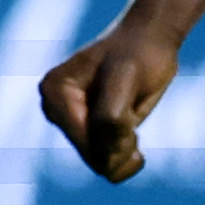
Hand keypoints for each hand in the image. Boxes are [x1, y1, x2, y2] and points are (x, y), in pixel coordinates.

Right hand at [37, 18, 182, 184]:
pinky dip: (125, 157)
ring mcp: (70, 122)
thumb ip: (110, 118)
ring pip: (102, 163)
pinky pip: (105, 164)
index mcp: (54, 93)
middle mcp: (55, 110)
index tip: (131, 108)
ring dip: (126, 148)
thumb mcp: (124, 78)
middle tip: (133, 111)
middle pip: (93, 155)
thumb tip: (108, 161)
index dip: (120, 134)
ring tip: (132, 115)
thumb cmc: (138, 53)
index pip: (87, 141)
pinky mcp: (85, 130)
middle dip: (121, 143)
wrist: (150, 40)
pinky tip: (134, 137)